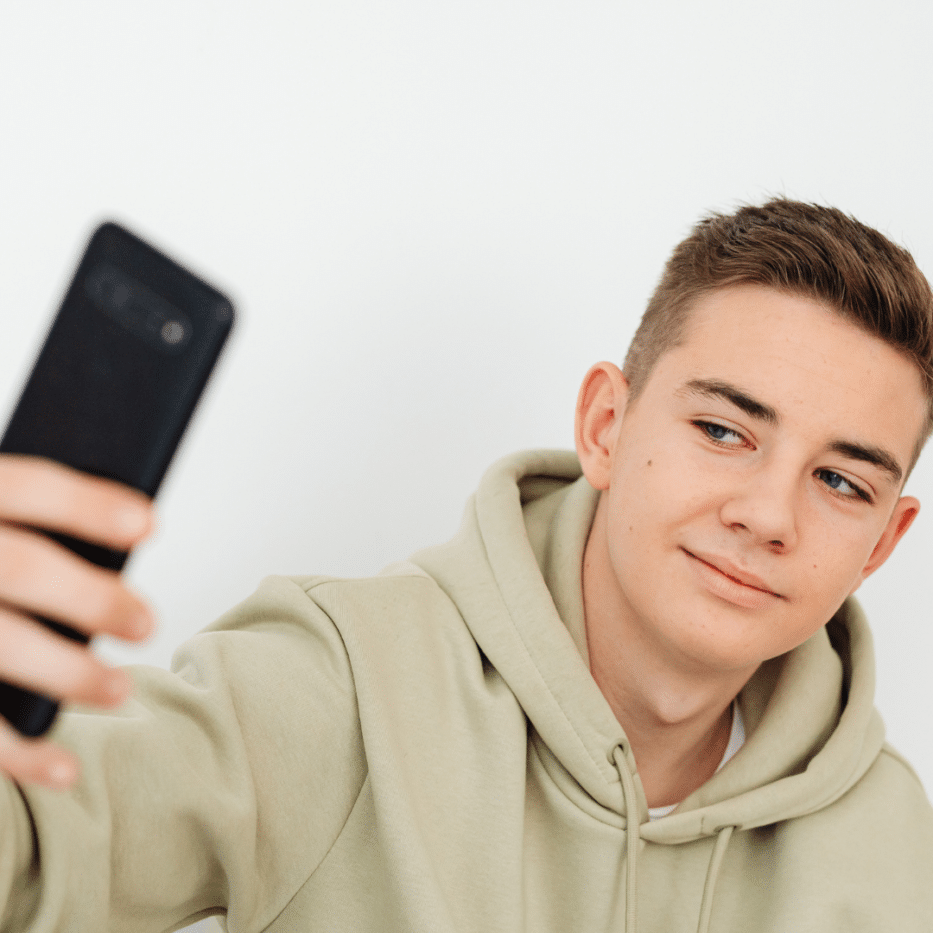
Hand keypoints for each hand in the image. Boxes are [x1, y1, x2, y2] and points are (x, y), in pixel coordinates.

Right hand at [0, 456, 154, 788]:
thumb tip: (120, 547)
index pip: (26, 487)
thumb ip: (21, 522)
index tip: (149, 524)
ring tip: (120, 690)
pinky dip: (15, 754)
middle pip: (19, 568)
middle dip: (91, 598)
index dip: (87, 505)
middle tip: (146, 623)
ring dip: (66, 672)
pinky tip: (65, 768)